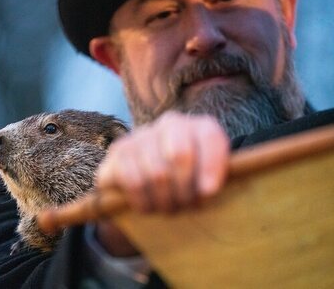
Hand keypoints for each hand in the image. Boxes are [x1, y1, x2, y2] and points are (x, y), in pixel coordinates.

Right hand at [94, 111, 229, 255]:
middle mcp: (170, 123)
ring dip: (164, 200)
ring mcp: (142, 134)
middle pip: (180, 156)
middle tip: (186, 206)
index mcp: (200, 127)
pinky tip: (148, 206)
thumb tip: (206, 189)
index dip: (212, 167)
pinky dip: (142, 200)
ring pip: (156, 172)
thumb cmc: (190, 183)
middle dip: (185, 190)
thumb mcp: (211, 181)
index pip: (210, 138)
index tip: (209, 193)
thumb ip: (215, 181)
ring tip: (169, 208)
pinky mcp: (118, 150)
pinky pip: (132, 180)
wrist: (152, 181)